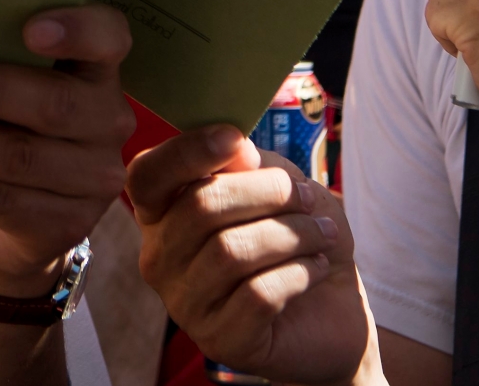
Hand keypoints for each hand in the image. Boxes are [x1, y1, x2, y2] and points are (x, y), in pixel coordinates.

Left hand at [0, 7, 135, 297]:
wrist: (20, 210)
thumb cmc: (7, 117)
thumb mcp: (14, 76)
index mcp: (99, 68)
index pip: (110, 38)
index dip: (78, 31)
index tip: (30, 29)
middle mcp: (109, 120)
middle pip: (56, 104)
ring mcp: (94, 178)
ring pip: (20, 157)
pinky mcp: (66, 224)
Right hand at [131, 128, 374, 385]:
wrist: (331, 307)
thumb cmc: (293, 234)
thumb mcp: (275, 182)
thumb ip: (247, 163)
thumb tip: (237, 148)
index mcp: (162, 212)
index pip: (146, 176)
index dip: (186, 151)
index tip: (235, 138)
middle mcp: (160, 258)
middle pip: (200, 206)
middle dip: (268, 192)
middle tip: (308, 197)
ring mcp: (184, 304)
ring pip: (232, 251)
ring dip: (293, 234)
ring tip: (322, 233)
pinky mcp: (219, 340)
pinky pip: (258, 295)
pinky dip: (299, 273)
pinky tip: (315, 269)